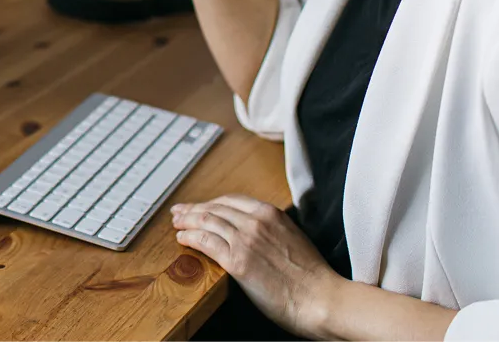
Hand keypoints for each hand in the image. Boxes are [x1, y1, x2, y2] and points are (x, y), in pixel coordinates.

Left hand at [172, 195, 337, 336]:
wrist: (321, 299)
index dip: (211, 203)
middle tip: (179, 212)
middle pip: (215, 208)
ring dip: (187, 221)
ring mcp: (245, 240)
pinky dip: (190, 237)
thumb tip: (254, 231)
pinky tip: (182, 238)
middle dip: (194, 209)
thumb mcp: (292, 237)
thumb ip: (270, 229)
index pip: (230, 201)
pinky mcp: (238, 262)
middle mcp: (255, 221)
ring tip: (176, 224)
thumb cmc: (311, 276)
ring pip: (207, 221)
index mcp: (270, 213)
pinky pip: (206, 242)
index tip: (200, 206)